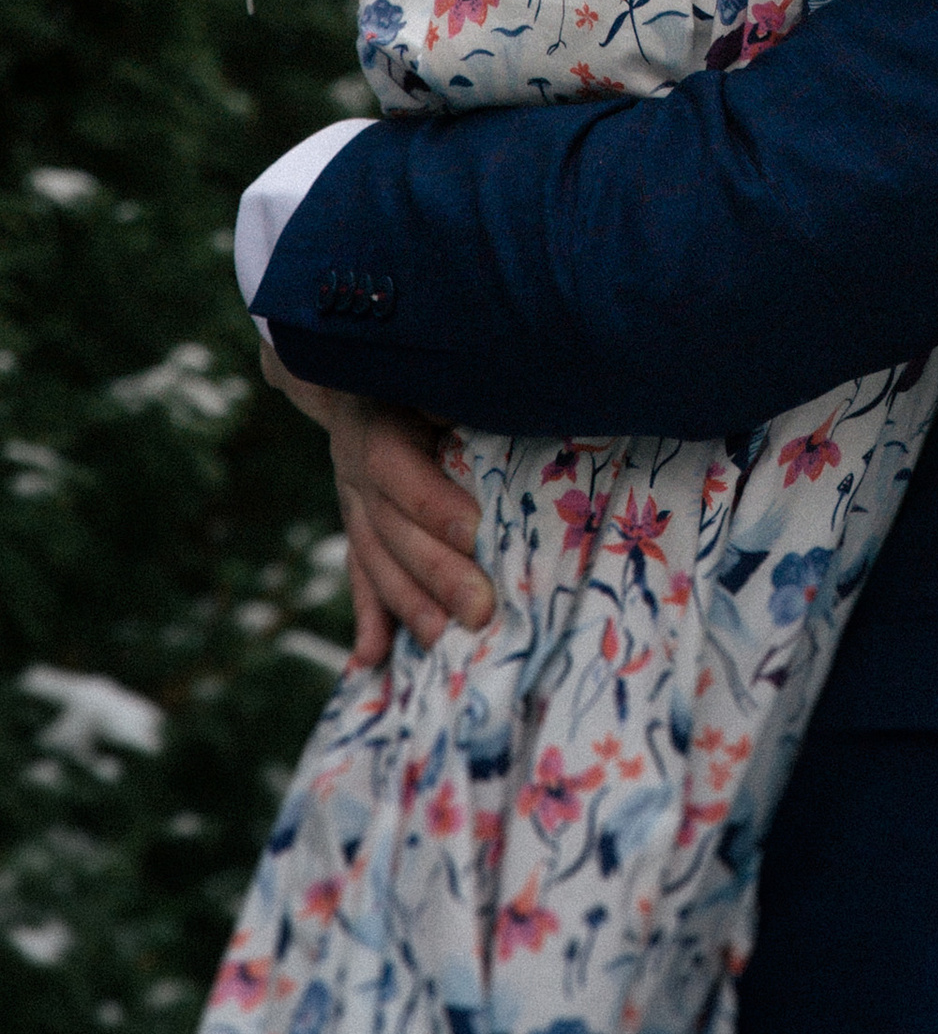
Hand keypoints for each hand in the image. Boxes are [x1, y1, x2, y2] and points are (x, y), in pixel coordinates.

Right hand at [260, 340, 491, 666]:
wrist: (352, 376)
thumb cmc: (416, 372)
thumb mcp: (426, 372)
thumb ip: (454, 388)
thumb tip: (489, 393)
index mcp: (378, 429)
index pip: (400, 475)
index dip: (434, 506)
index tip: (476, 535)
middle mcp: (356, 473)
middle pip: (393, 532)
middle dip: (436, 574)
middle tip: (480, 612)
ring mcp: (352, 507)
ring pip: (376, 562)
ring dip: (406, 606)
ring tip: (439, 643)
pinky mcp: (357, 530)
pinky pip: (359, 579)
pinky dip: (367, 620)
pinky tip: (369, 661)